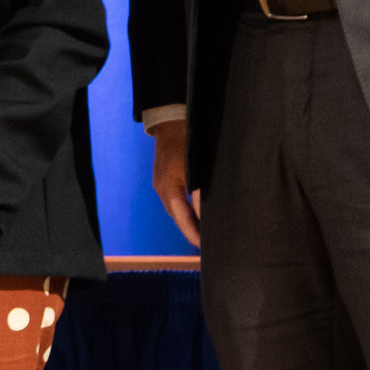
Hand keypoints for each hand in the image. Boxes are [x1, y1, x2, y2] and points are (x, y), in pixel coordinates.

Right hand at [149, 118, 201, 247]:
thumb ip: (201, 192)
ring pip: (175, 210)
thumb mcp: (197, 167)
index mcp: (168, 187)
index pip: (181, 217)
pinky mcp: (164, 179)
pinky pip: (174, 201)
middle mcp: (162, 188)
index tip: (202, 246)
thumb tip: (207, 214)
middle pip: (176, 217)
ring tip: (201, 234)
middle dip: (189, 231)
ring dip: (187, 221)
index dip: (192, 233)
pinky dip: (184, 211)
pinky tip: (194, 214)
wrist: (169, 123)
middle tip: (204, 246)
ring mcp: (161, 184)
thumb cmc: (187, 141)